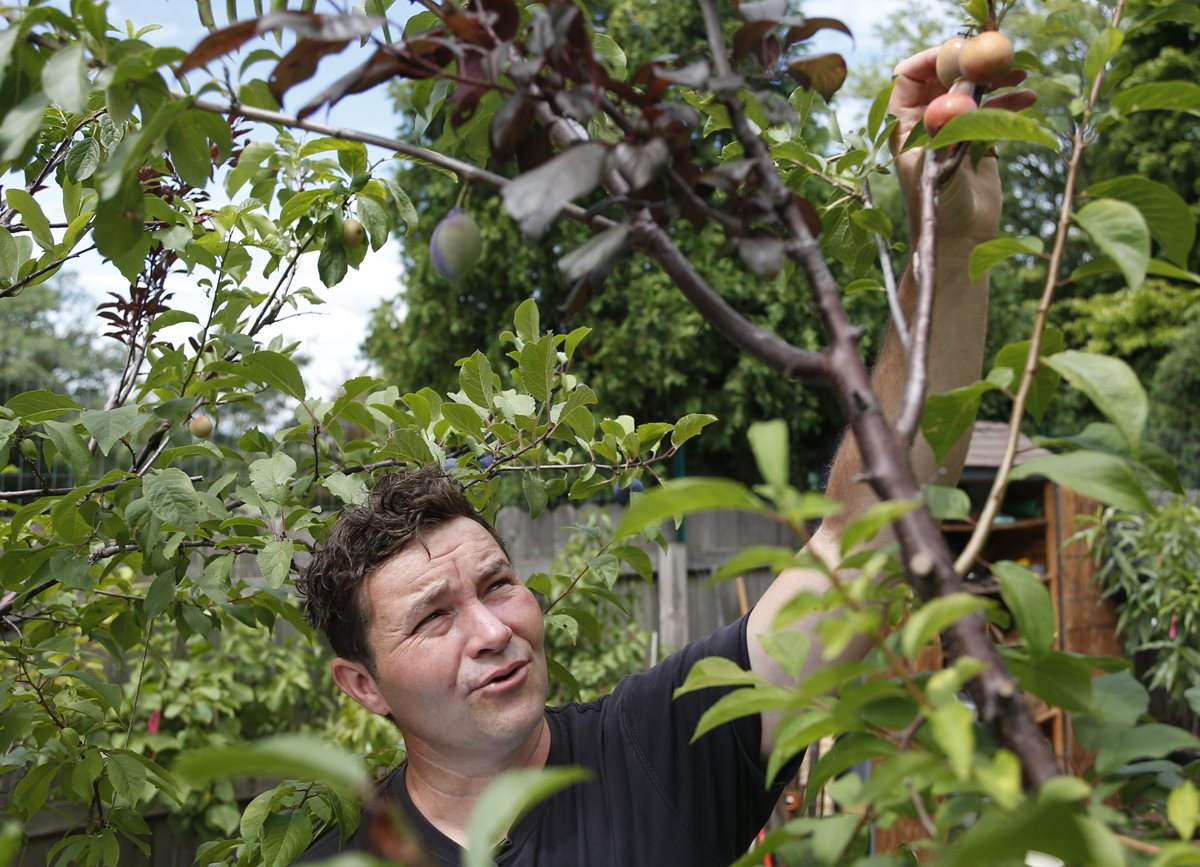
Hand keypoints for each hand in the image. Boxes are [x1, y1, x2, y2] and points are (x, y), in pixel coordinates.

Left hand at [888, 46, 1036, 247]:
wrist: (958, 241)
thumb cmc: (938, 207)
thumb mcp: (940, 164)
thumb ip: (950, 126)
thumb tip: (963, 85)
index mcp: (904, 125)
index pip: (909, 76)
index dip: (932, 57)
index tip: (962, 49)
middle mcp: (926, 122)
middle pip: (944, 75)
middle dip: (970, 62)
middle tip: (997, 54)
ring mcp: (952, 129)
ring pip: (971, 89)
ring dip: (995, 78)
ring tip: (1020, 74)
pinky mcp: (976, 140)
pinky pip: (991, 108)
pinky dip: (1009, 99)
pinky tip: (1028, 98)